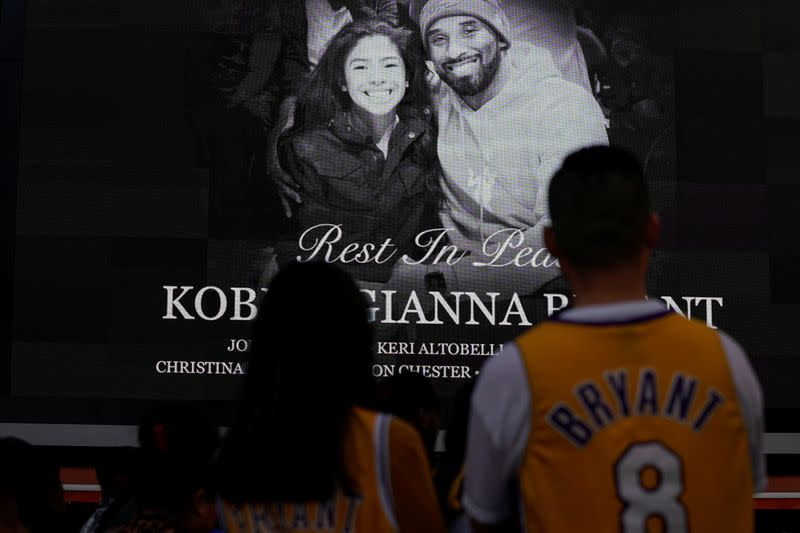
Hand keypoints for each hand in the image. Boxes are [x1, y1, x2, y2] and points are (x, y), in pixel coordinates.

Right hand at [267, 97, 301, 217]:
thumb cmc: (270, 130)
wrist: (256, 139)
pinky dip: (282, 202)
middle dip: (288, 192)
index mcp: (271, 159)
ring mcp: (269, 176)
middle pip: (278, 184)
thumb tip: (293, 98)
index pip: (278, 171)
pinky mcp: (273, 180)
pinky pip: (277, 193)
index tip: (296, 184)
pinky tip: (287, 213)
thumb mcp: (277, 122)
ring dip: (284, 201)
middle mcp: (269, 170)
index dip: (287, 179)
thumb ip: (285, 113)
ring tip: (289, 214)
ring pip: (276, 191)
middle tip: (299, 198)